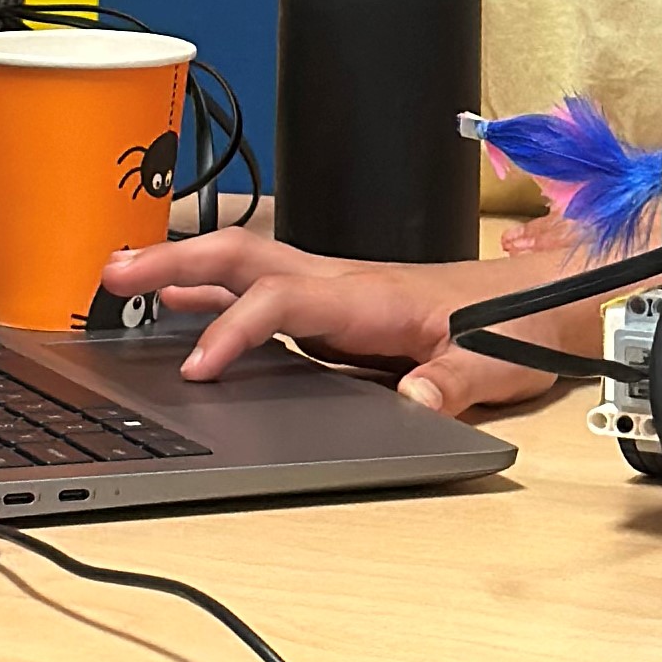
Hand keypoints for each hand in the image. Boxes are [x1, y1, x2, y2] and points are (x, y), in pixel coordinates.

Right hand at [101, 233, 559, 416]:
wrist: (550, 300)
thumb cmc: (520, 328)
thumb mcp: (495, 364)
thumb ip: (453, 384)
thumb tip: (410, 404)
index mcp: (372, 297)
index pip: (282, 302)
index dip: (234, 329)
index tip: (195, 365)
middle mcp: (345, 283)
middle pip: (245, 257)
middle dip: (176, 261)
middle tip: (112, 271)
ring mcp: (338, 289)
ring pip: (248, 265)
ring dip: (184, 267)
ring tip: (120, 275)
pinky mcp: (339, 306)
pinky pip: (264, 289)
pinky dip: (214, 291)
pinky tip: (182, 306)